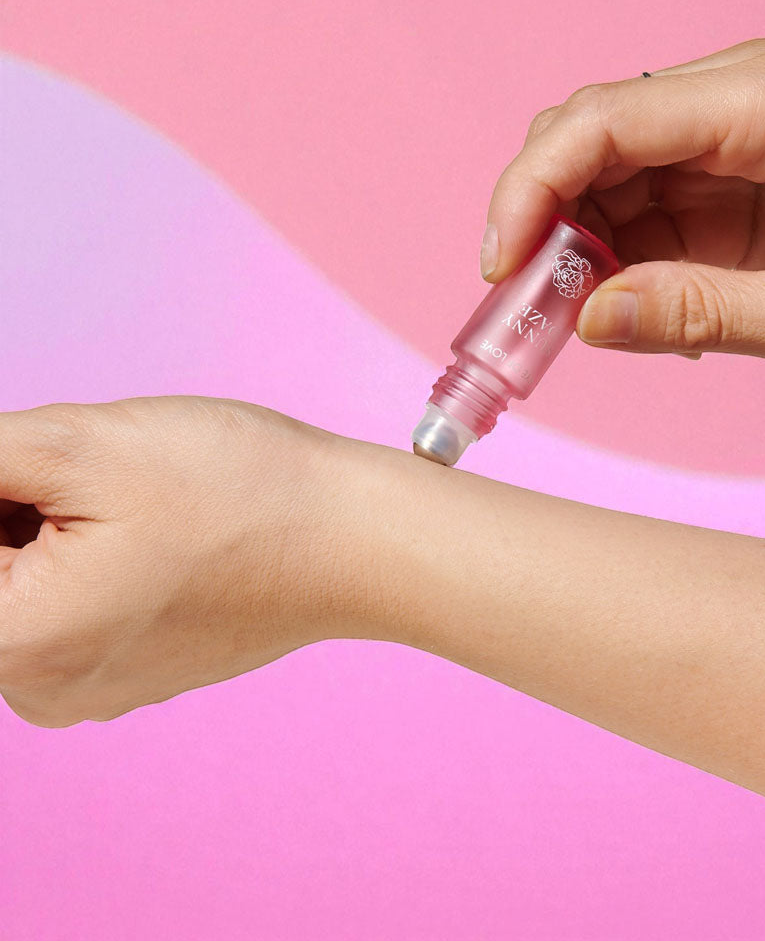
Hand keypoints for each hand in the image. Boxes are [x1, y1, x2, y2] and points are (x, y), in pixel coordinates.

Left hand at [0, 396, 372, 726]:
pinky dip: (78, 561)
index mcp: (17, 648)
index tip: (44, 476)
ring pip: (15, 593)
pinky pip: (62, 614)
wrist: (353, 538)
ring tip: (132, 504)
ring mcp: (92, 692)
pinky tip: (151, 534)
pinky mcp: (131, 676)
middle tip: (86, 475)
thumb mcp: (78, 445)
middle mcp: (43, 694)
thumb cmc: (239, 492)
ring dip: (38, 532)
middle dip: (5, 511)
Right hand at [481, 38, 764, 386]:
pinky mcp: (724, 176)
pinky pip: (634, 204)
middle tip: (527, 308)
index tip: (502, 270)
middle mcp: (741, 98)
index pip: (607, 119)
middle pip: (587, 134)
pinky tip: (634, 308)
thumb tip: (589, 318)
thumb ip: (704, 316)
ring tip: (578, 320)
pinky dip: (609, 257)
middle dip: (538, 217)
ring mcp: (729, 134)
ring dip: (569, 243)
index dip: (531, 189)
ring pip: (599, 171)